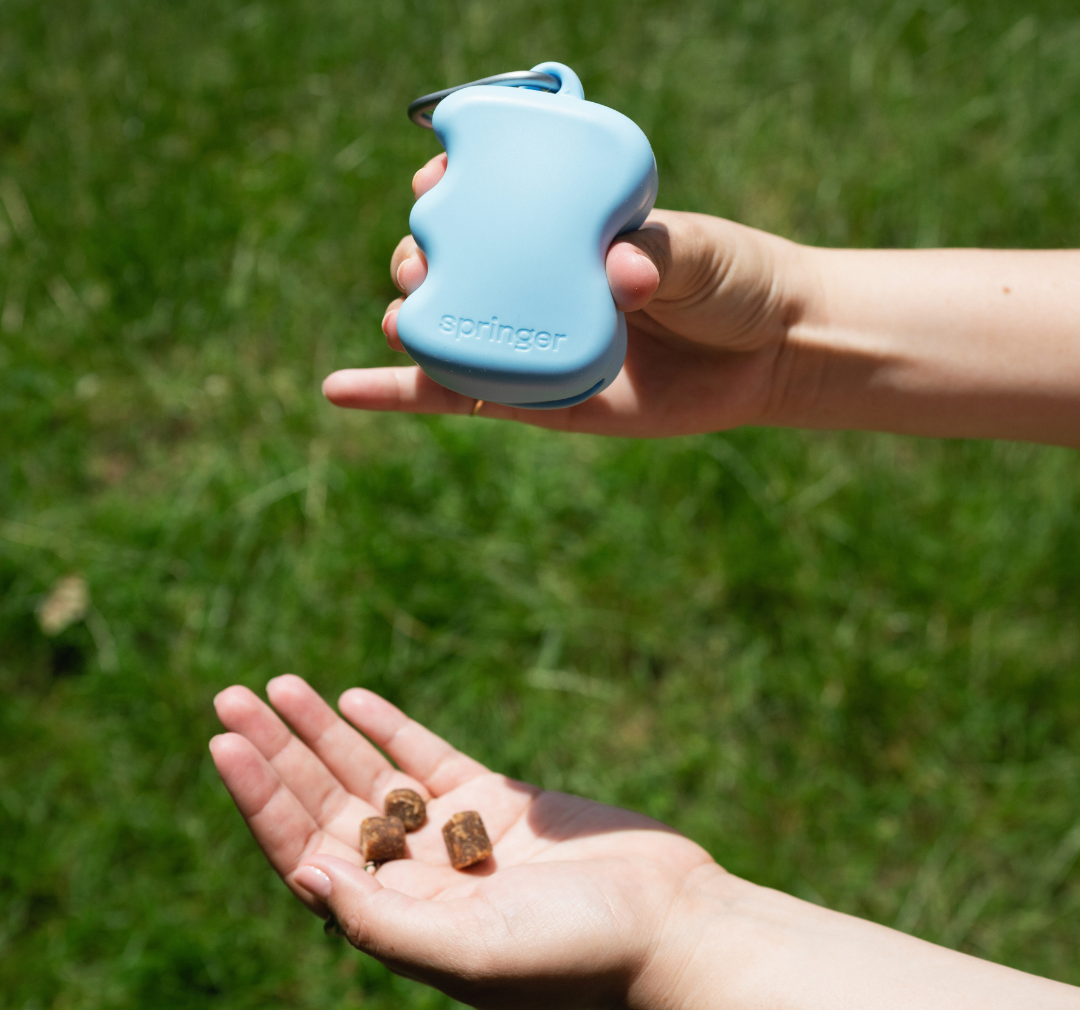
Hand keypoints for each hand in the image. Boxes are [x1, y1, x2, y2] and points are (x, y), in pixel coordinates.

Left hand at [210, 675, 718, 1009]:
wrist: (669, 922)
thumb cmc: (577, 952)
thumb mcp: (473, 953)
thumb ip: (386, 922)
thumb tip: (305, 877)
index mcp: (397, 921)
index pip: (307, 852)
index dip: (262, 800)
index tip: (227, 746)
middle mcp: (413, 877)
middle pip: (327, 805)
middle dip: (278, 752)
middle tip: (230, 697)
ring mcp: (452, 835)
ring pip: (370, 773)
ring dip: (322, 732)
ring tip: (279, 685)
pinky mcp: (493, 801)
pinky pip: (427, 757)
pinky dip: (390, 727)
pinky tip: (352, 700)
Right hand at [322, 153, 814, 436]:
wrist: (763, 355)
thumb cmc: (732, 283)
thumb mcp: (697, 252)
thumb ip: (657, 252)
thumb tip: (620, 274)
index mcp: (560, 225)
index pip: (485, 195)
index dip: (446, 182)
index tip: (436, 178)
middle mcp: (532, 279)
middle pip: (448, 258)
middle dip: (420, 251)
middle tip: (428, 254)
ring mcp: (524, 337)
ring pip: (443, 323)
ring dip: (408, 312)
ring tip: (409, 311)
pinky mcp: (526, 397)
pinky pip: (451, 395)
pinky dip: (393, 394)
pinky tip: (338, 389)